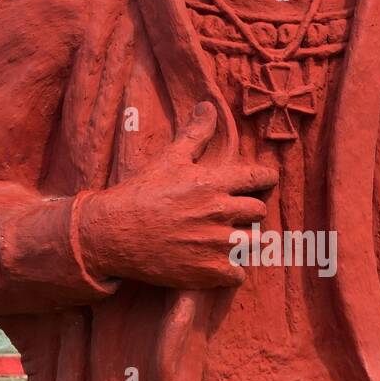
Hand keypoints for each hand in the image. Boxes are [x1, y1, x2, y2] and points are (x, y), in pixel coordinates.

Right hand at [78, 102, 277, 288]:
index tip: (263, 182)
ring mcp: (217, 244)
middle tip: (233, 215)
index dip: (265, 179)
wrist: (114, 233)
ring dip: (245, 241)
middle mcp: (221, 212)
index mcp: (214, 182)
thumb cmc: (142, 193)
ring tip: (227, 239)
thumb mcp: (169, 158)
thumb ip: (194, 134)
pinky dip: (232, 271)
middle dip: (250, 212)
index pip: (260, 178)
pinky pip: (239, 274)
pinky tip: (217, 264)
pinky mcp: (209, 272)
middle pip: (259, 212)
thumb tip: (208, 106)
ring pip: (255, 243)